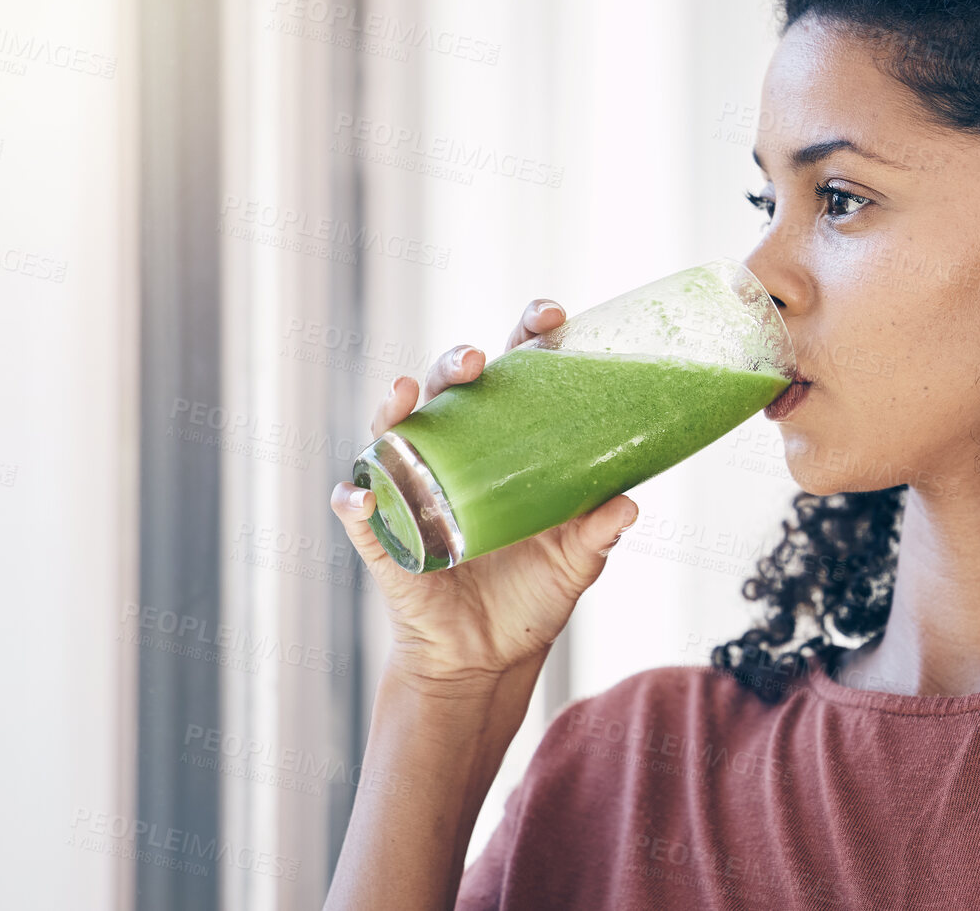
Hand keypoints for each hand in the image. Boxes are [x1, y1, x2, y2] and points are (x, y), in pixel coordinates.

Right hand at [329, 299, 637, 689]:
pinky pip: (357, 510)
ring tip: (407, 394)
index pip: (517, 375)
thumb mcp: (575, 564)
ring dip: (395, 407)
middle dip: (457, 362)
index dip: (528, 338)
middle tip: (477, 359)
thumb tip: (626, 503)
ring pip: (393, 431)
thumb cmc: (532, 595)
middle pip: (449, 389)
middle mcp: (455, 454)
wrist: (488, 660)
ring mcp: (413, 490)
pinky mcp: (383, 535)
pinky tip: (358, 493)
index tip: (551, 319)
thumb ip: (598, 533)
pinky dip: (352, 498)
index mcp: (508, 445)